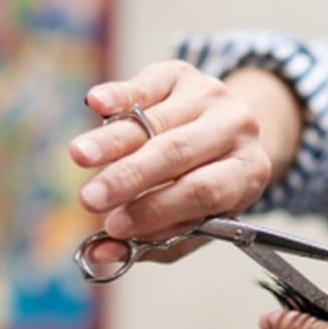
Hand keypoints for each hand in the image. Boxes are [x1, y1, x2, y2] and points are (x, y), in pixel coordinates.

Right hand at [69, 61, 294, 261]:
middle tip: (90, 198)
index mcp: (248, 173)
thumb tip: (100, 255)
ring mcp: (210, 96)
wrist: (228, 133)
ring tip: (79, 156)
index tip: (115, 226)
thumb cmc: (205, 188)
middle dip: (130, 177)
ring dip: (113, 140)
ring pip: (155, 121)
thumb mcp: (193, 222)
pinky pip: (146, 85)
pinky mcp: (181, 73)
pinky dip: (119, 95)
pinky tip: (96, 104)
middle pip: (178, 153)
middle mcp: (237, 129)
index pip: (202, 191)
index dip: (157, 209)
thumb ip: (151, 242)